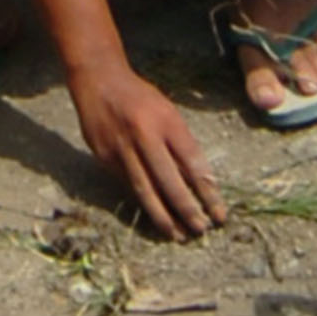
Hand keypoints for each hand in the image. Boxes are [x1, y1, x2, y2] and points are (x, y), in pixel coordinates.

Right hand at [70, 62, 220, 239]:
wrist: (98, 80)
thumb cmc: (141, 98)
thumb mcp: (168, 112)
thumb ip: (180, 144)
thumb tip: (198, 183)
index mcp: (166, 120)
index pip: (192, 162)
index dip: (207, 191)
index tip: (218, 213)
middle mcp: (143, 134)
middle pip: (168, 180)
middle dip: (186, 209)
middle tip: (201, 230)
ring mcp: (121, 147)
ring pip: (145, 189)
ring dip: (163, 216)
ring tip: (177, 235)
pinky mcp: (104, 156)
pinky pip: (127, 185)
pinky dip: (143, 202)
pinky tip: (154, 215)